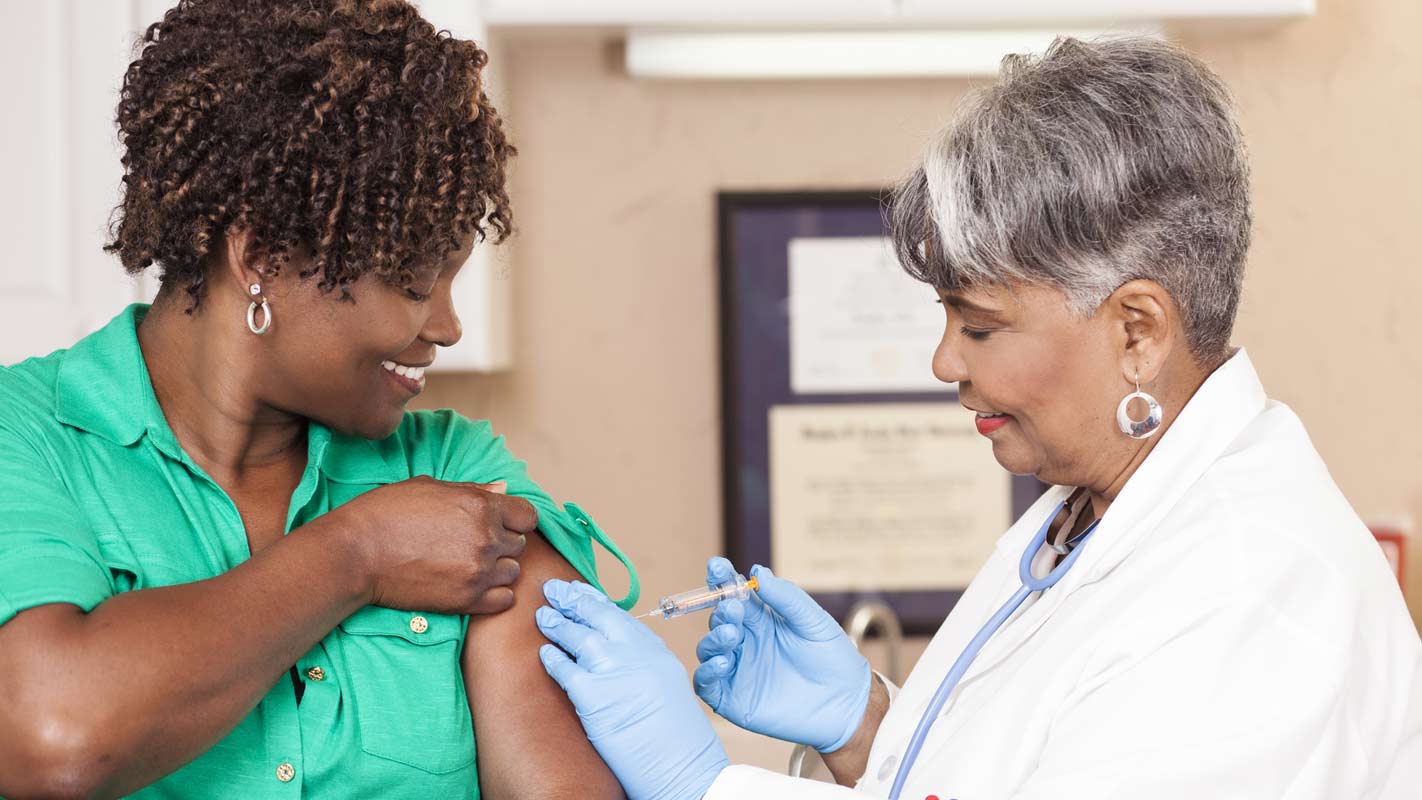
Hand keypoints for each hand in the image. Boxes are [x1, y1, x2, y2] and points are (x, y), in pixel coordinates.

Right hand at [327, 477, 534, 614]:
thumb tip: (503, 489)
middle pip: (519, 544)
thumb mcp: (430, 487)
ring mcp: (478, 571)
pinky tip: (473, 584)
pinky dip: (494, 594)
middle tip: (472, 543)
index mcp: (480, 506)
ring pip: (513, 572)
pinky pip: (504, 600)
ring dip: (497, 569)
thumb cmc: (386, 513)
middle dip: (502, 542)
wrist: (355, 553)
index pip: (528, 516)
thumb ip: (474, 490)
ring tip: (469, 564)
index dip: (515, 518)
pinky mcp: (466, 600)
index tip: (501, 523)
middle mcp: (486, 538)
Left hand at [536, 580, 728, 799]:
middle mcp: (636, 653)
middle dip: (572, 599)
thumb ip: (643, 664)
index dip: (596, 601)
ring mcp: (615, 670)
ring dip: (557, 623)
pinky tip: (544, 652)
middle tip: (553, 589)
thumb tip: (615, 654)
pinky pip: (565, 670)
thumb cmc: (678, 738)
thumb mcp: (668, 686)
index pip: (620, 616)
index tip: (580, 590)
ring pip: (578, 636)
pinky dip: (552, 659)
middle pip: (598, 616)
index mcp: (655, 650)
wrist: (685, 768)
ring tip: (543, 615)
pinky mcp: (593, 694)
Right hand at [693, 559, 870, 752]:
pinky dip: (707, 671)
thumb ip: (785, 597)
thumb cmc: (833, 659)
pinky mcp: (732, 699)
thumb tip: (757, 571)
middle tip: (733, 609)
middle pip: (719, 620)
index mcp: (761, 620)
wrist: (846, 704)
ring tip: (732, 635)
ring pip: (708, 648)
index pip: (733, 594)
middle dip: (721, 611)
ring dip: (714, 638)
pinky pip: (706, 683)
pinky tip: (724, 662)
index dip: (722, 579)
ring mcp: (737, 670)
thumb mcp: (812, 621)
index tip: (717, 566)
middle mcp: (745, 642)